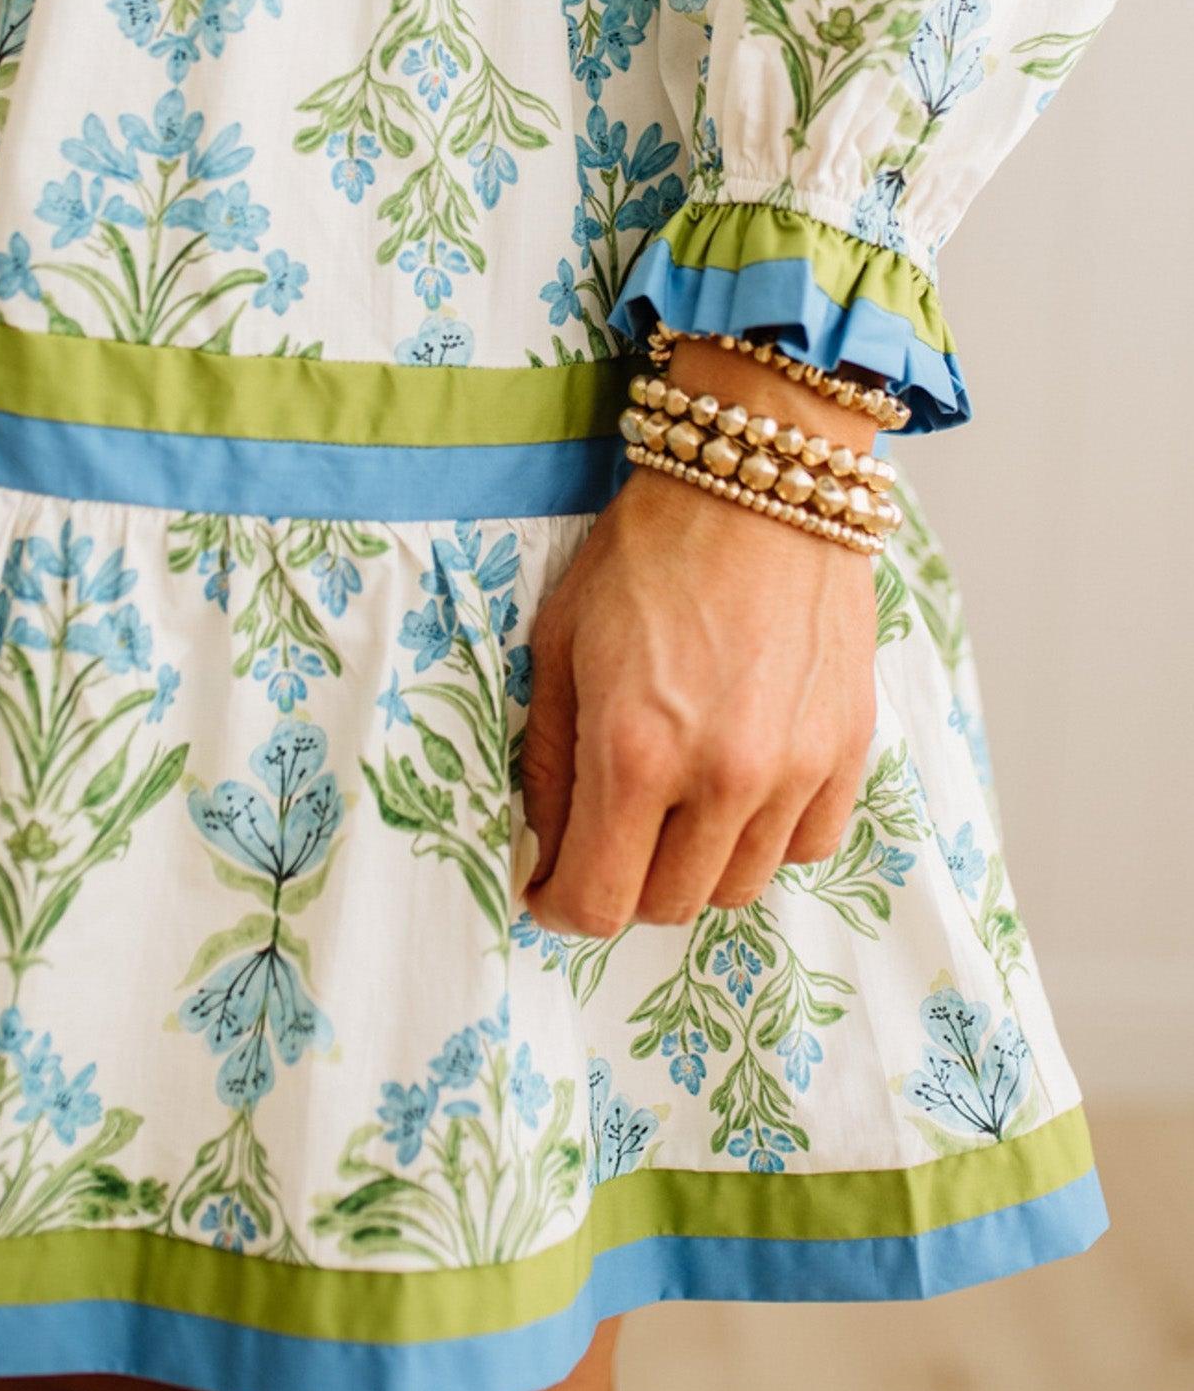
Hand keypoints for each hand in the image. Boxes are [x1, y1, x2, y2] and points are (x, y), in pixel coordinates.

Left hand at [520, 340, 880, 937]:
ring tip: (673, 806)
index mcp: (634, 753)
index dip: (559, 907)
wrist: (758, 483)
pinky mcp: (848, 749)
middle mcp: (721, 779)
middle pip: (665, 906)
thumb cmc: (646, 554)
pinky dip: (765, 838)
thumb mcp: (561, 646)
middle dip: (622, 883)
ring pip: (738, 888)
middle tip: (607, 834)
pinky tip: (738, 787)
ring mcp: (794, 770)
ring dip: (694, 866)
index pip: (595, 902)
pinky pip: (805, 846)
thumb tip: (543, 845)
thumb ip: (548, 760)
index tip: (548, 886)